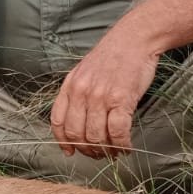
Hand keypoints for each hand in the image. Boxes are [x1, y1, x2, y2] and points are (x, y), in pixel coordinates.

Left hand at [49, 31, 160, 159]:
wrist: (134, 39)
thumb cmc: (112, 57)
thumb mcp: (84, 72)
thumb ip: (77, 94)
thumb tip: (76, 122)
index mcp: (70, 86)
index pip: (58, 122)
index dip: (63, 142)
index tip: (70, 151)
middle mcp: (82, 93)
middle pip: (77, 134)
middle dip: (88, 150)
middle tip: (99, 154)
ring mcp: (101, 96)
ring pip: (96, 136)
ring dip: (106, 150)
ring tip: (114, 152)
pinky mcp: (121, 99)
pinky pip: (117, 132)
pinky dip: (121, 145)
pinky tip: (126, 147)